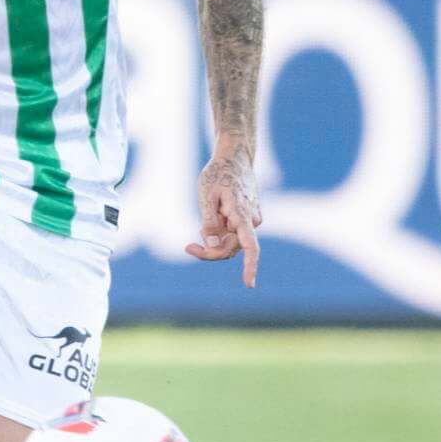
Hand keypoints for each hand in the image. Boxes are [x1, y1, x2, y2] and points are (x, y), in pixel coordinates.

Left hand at [183, 152, 261, 287]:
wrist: (234, 157)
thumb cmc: (218, 174)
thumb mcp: (206, 195)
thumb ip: (210, 221)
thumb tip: (213, 244)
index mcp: (242, 214)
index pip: (250, 246)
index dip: (250, 267)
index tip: (249, 285)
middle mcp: (251, 220)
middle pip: (231, 248)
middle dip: (210, 250)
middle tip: (188, 247)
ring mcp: (252, 219)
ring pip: (232, 241)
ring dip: (215, 238)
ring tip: (205, 217)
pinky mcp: (249, 218)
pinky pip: (234, 233)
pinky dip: (221, 231)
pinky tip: (215, 213)